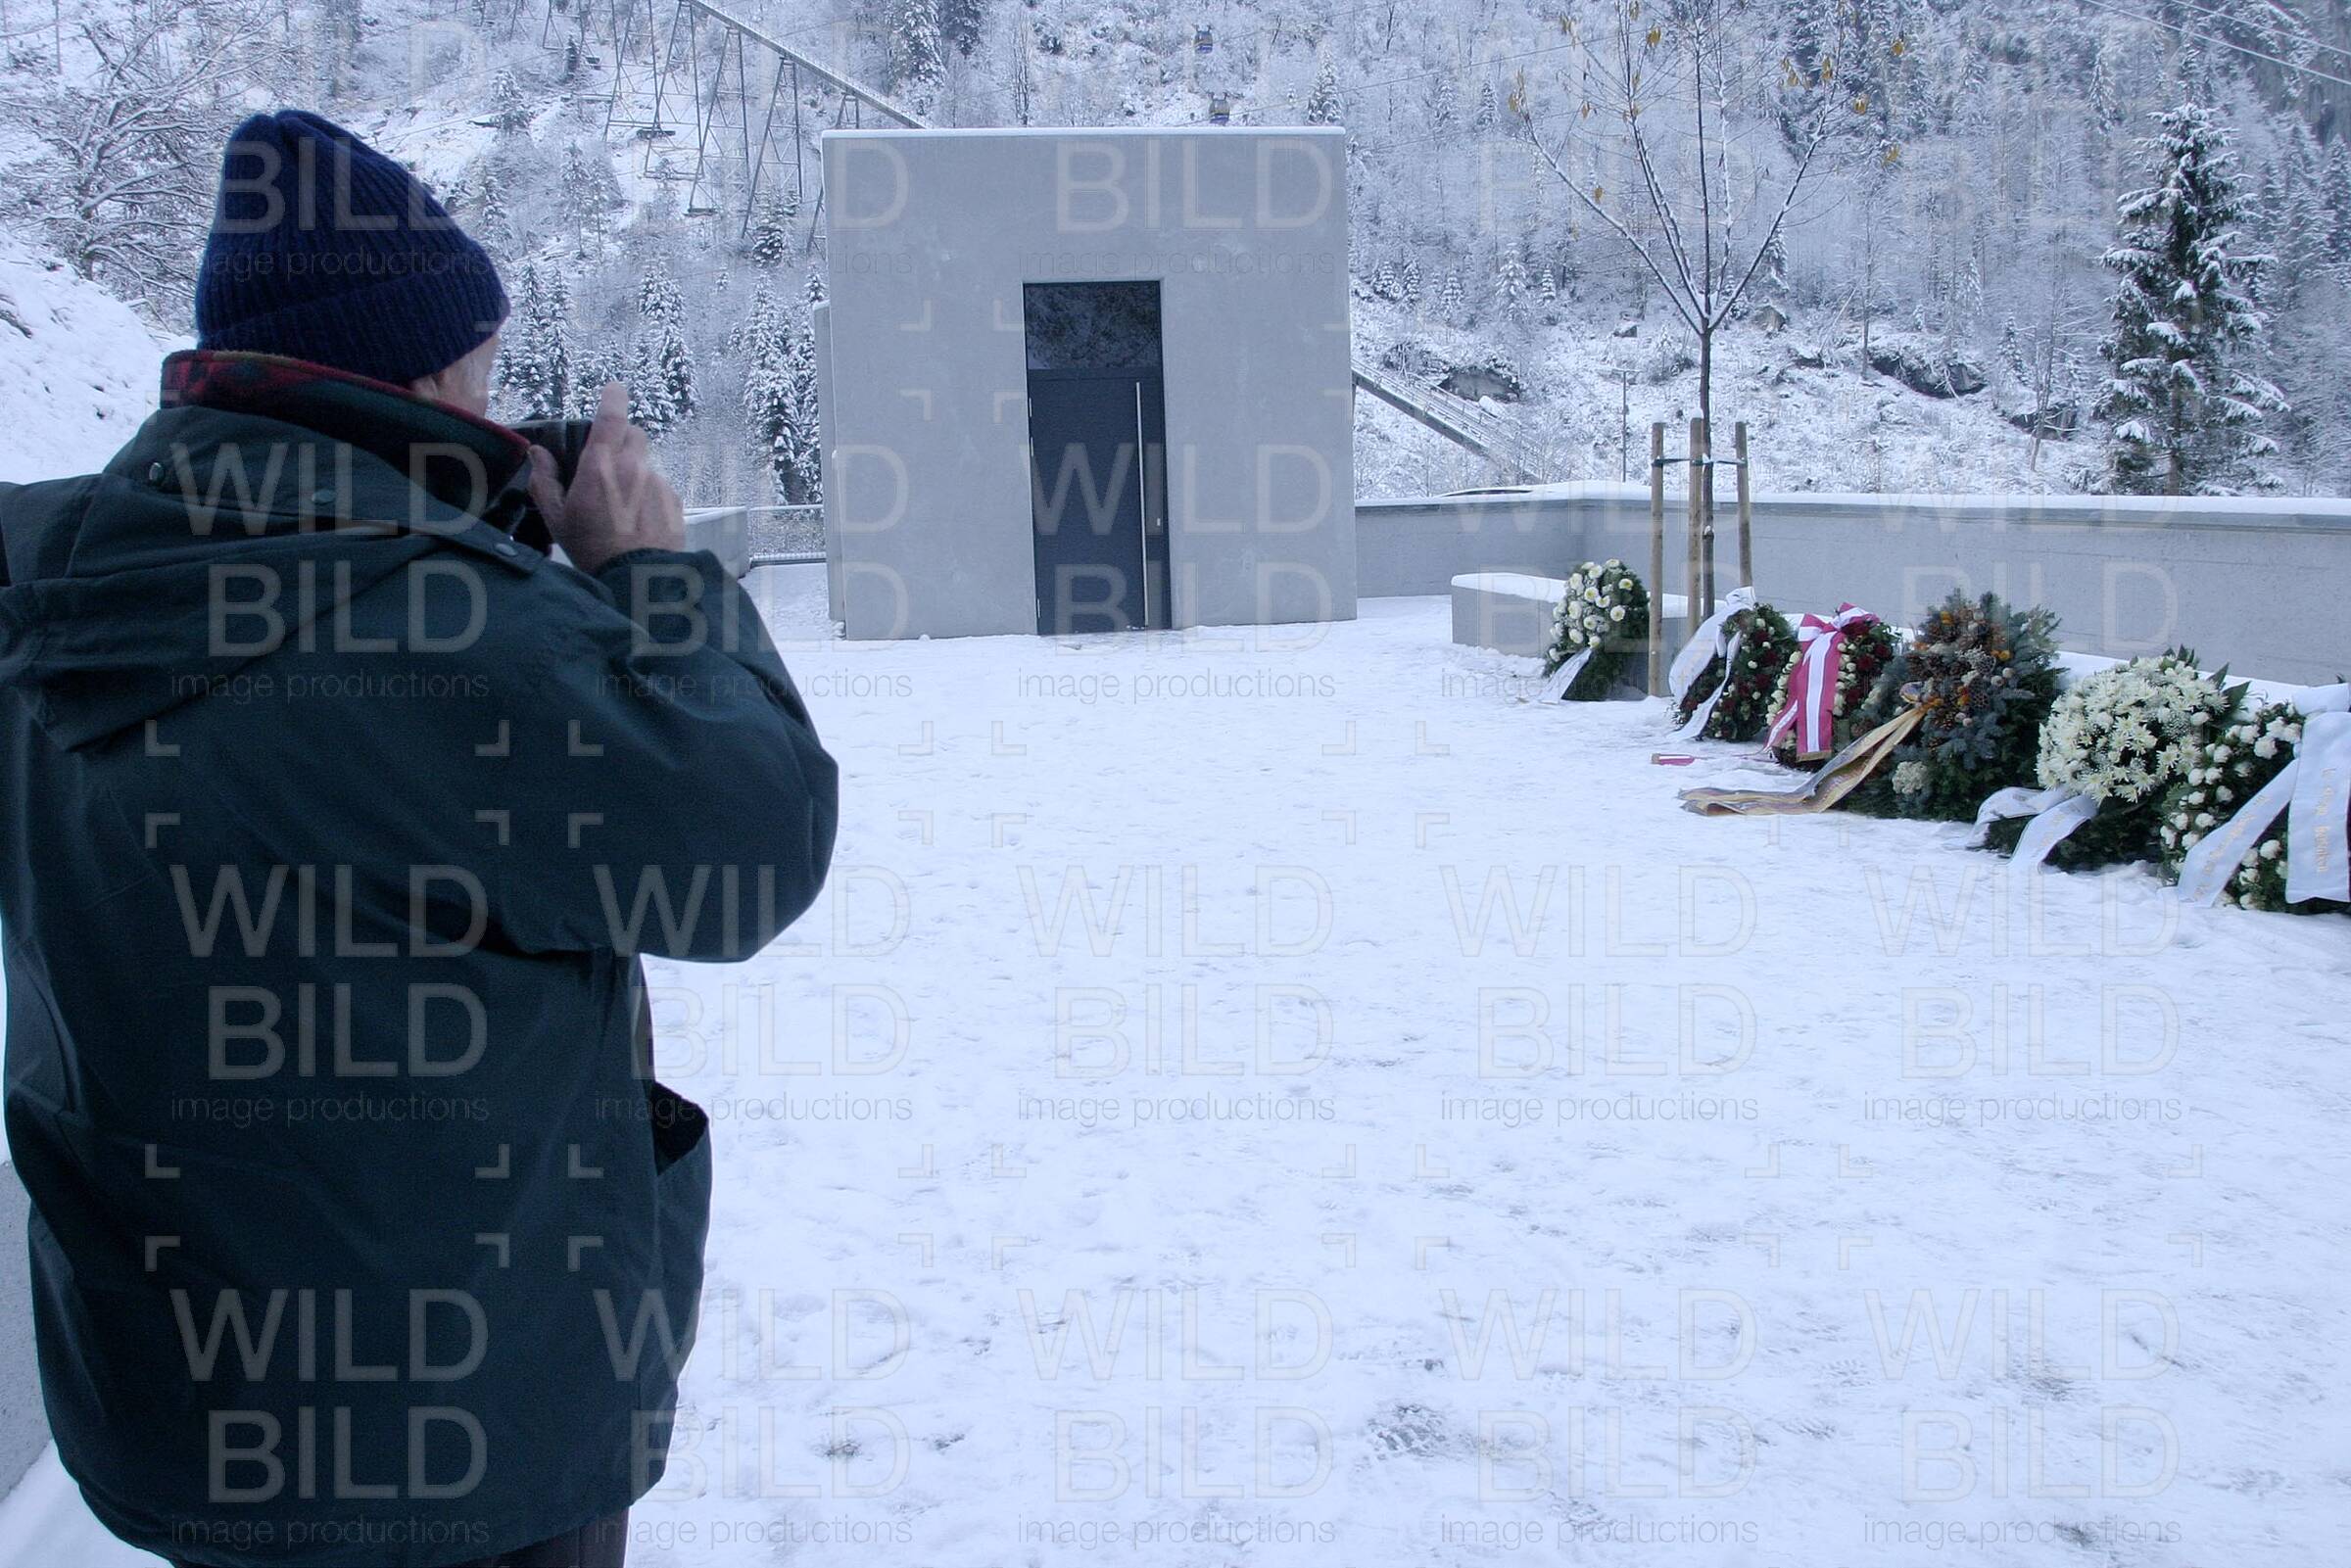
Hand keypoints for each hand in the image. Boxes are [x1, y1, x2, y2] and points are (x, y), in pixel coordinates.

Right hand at [526, 381, 684, 574]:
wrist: (637, 579)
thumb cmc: (592, 549)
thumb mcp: (557, 517)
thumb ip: (544, 480)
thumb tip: (537, 454)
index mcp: (602, 467)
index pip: (612, 417)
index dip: (613, 397)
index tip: (614, 388)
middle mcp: (634, 468)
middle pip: (634, 434)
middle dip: (621, 439)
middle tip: (606, 462)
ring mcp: (658, 483)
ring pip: (646, 462)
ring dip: (634, 471)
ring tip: (620, 504)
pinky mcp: (674, 500)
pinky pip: (660, 485)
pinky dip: (648, 493)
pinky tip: (637, 518)